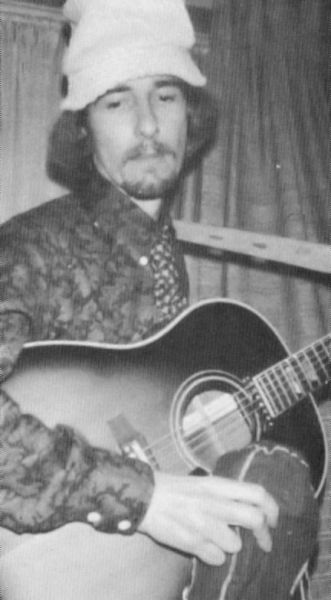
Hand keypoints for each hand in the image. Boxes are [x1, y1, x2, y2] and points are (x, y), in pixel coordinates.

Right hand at [138, 472, 278, 564]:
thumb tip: (251, 507)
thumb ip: (225, 494)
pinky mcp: (191, 543)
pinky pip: (216, 558)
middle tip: (264, 541)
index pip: (257, 494)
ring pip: (235, 544)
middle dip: (265, 534)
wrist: (144, 497)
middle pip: (255, 519)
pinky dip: (214, 556)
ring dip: (231, 546)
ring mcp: (203, 524)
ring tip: (219, 539)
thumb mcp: (203, 483)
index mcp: (217, 485)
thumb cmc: (174, 488)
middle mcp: (213, 503)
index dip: (272, 509)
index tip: (273, 520)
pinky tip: (205, 547)